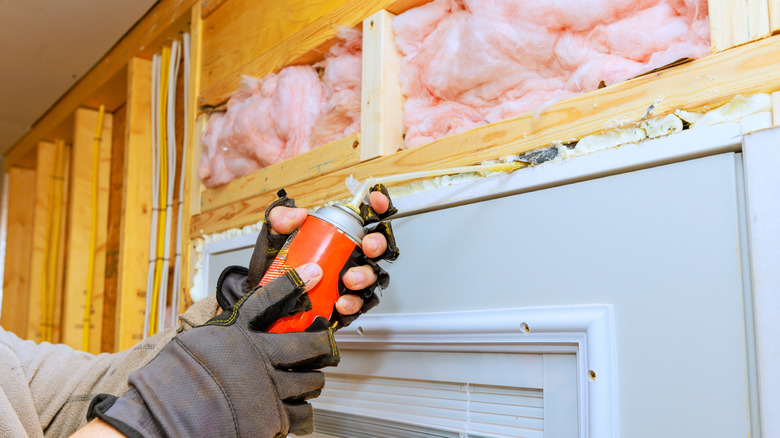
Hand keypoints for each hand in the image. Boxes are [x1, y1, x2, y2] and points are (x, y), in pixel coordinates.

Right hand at [87, 266, 336, 436]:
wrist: (160, 417)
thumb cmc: (171, 381)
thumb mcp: (198, 340)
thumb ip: (226, 331)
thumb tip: (239, 321)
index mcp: (237, 332)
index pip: (271, 299)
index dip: (295, 283)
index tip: (312, 273)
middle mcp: (258, 357)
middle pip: (310, 344)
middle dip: (324, 343)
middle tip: (325, 344)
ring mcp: (268, 389)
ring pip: (312, 381)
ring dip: (312, 380)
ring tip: (306, 380)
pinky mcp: (271, 418)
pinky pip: (302, 415)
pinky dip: (301, 412)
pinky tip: (294, 409)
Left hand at [266, 190, 389, 315]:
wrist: (267, 295)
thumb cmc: (278, 263)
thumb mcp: (276, 236)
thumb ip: (281, 219)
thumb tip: (299, 214)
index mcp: (339, 236)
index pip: (364, 218)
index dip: (377, 206)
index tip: (376, 201)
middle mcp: (349, 257)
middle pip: (376, 247)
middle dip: (377, 244)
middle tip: (367, 246)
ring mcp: (350, 281)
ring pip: (372, 276)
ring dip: (365, 276)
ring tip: (350, 279)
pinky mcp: (345, 303)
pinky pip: (358, 304)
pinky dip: (353, 303)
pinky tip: (341, 302)